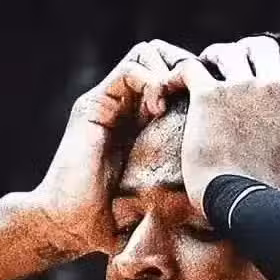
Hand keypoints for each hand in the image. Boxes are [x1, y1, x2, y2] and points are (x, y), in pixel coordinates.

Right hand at [32, 40, 194, 254]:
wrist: (70, 224)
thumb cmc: (109, 222)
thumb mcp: (154, 203)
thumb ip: (175, 197)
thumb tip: (209, 209)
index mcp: (140, 126)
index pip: (172, 81)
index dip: (194, 85)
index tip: (208, 107)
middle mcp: (123, 108)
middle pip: (161, 58)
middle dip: (183, 69)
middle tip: (193, 96)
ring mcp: (107, 104)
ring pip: (146, 54)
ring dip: (166, 71)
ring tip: (172, 101)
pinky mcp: (94, 105)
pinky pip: (129, 70)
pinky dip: (149, 80)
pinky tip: (157, 108)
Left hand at [166, 34, 279, 216]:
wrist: (242, 202)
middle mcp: (271, 88)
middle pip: (263, 48)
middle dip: (252, 49)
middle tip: (240, 58)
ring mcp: (238, 89)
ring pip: (228, 51)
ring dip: (218, 55)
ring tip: (210, 65)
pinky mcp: (207, 97)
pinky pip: (191, 68)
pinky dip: (182, 73)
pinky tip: (179, 83)